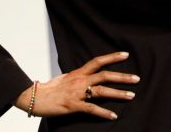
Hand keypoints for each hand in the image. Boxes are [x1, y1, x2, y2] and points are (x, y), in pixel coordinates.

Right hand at [14, 51, 138, 120]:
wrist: (34, 97)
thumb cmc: (48, 89)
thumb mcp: (65, 78)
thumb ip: (78, 77)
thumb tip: (87, 76)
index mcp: (78, 73)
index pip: (98, 61)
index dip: (112, 57)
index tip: (125, 55)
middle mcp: (79, 80)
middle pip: (105, 75)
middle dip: (122, 77)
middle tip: (136, 78)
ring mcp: (77, 93)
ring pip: (101, 91)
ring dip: (118, 93)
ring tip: (131, 95)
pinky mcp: (73, 105)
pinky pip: (91, 109)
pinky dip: (103, 112)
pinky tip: (113, 115)